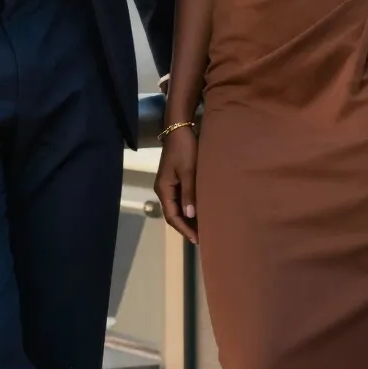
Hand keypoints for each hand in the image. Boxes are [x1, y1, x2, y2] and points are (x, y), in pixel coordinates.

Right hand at [154, 124, 198, 243]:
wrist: (180, 129)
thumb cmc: (184, 149)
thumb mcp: (188, 171)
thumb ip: (189, 193)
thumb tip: (190, 215)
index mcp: (164, 189)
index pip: (172, 216)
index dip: (184, 229)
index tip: (197, 239)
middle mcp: (164, 189)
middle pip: (174, 214)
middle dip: (186, 227)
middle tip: (203, 237)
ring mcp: (169, 184)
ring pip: (178, 207)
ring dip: (188, 218)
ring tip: (203, 228)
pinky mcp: (176, 179)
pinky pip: (182, 199)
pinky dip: (190, 207)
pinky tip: (200, 211)